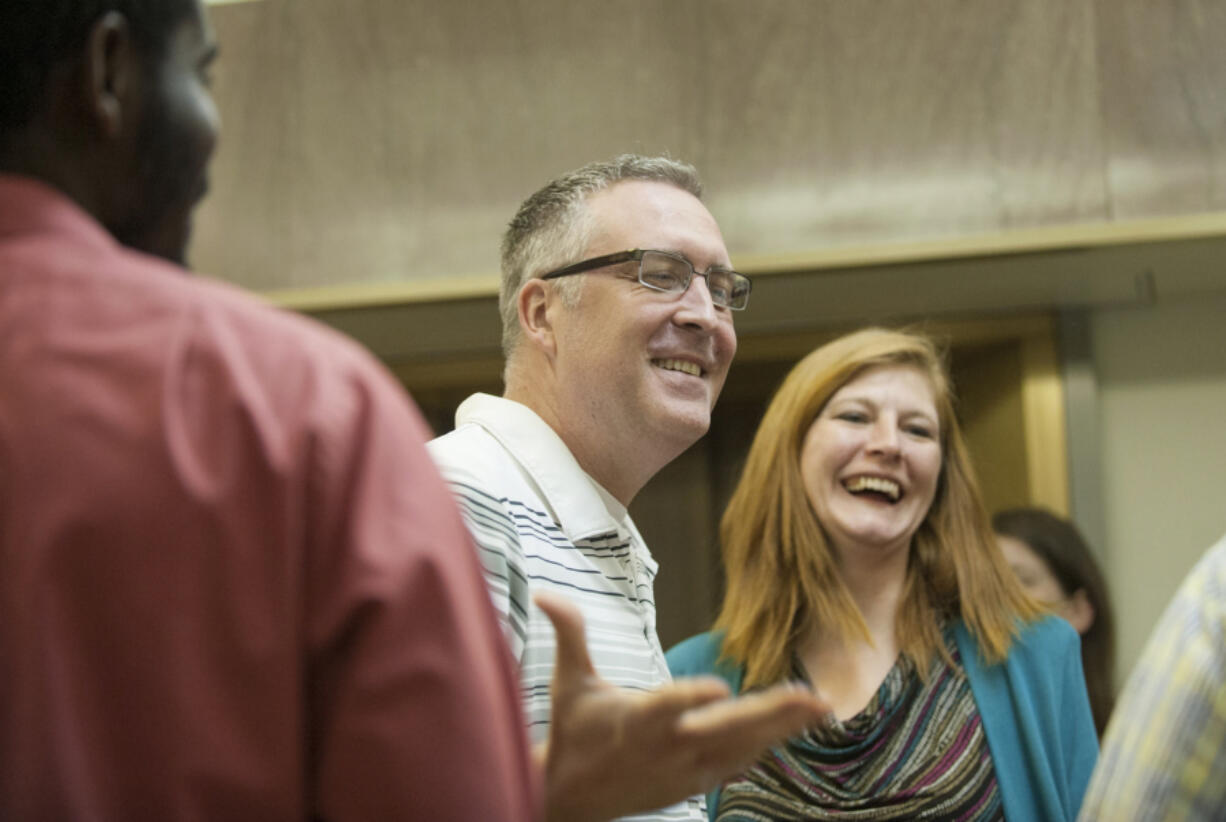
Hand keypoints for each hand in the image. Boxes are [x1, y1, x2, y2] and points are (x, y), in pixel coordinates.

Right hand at [534, 591, 829, 821]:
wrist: (570, 800)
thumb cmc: (573, 731)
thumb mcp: (568, 682)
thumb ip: (569, 634)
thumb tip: (546, 593)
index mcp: (635, 720)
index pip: (665, 706)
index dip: (690, 698)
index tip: (720, 688)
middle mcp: (666, 747)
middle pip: (723, 730)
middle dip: (770, 714)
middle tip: (811, 696)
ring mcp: (684, 770)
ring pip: (741, 748)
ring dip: (781, 728)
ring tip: (819, 706)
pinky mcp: (693, 784)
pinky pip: (737, 764)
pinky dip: (765, 746)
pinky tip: (796, 729)